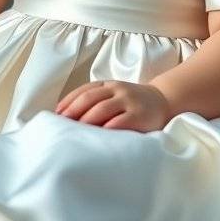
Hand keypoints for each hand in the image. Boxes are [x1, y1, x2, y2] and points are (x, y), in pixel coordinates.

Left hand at [55, 80, 170, 132]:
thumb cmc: (132, 102)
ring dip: (86, 120)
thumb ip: (97, 101)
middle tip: (61, 124)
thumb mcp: (114, 95)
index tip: (56, 114)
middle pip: (90, 98)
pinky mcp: (139, 115)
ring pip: (103, 108)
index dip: (69, 101)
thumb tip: (68, 116)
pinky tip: (98, 135)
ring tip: (75, 131)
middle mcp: (117, 90)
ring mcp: (128, 101)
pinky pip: (121, 121)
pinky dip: (107, 128)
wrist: (163, 101)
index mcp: (108, 85)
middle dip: (73, 110)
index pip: (84, 90)